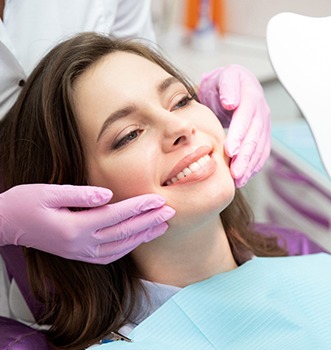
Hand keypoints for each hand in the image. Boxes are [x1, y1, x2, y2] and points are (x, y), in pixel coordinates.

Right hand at [0, 184, 174, 263]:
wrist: (7, 224)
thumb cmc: (26, 203)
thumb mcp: (49, 192)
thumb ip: (81, 194)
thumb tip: (108, 194)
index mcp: (74, 227)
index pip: (116, 216)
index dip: (140, 207)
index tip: (159, 199)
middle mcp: (80, 244)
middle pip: (124, 233)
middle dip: (150, 221)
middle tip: (171, 211)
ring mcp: (81, 253)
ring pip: (121, 247)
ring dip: (144, 235)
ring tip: (163, 225)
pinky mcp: (80, 255)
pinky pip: (111, 255)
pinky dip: (129, 247)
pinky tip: (140, 238)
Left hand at [198, 64, 270, 187]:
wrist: (232, 85)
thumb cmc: (224, 83)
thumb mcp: (223, 77)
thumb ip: (228, 87)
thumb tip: (231, 103)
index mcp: (251, 95)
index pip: (246, 117)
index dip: (239, 135)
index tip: (230, 150)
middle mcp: (261, 111)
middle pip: (255, 136)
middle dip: (246, 156)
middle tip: (235, 173)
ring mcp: (264, 124)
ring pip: (260, 148)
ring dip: (250, 166)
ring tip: (238, 180)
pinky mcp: (262, 136)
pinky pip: (261, 153)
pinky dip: (253, 167)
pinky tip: (244, 178)